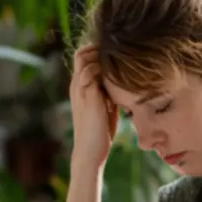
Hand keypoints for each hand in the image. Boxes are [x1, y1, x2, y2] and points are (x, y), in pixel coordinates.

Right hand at [69, 45, 118, 174]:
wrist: (90, 150)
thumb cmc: (100, 131)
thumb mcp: (106, 106)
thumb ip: (110, 92)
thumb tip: (125, 81)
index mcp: (80, 86)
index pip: (83, 57)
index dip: (98, 53)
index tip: (118, 57)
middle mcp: (77, 84)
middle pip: (81, 52)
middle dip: (99, 51)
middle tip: (120, 59)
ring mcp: (80, 88)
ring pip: (83, 57)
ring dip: (101, 58)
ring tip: (120, 67)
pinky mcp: (87, 94)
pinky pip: (90, 70)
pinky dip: (104, 68)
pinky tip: (119, 77)